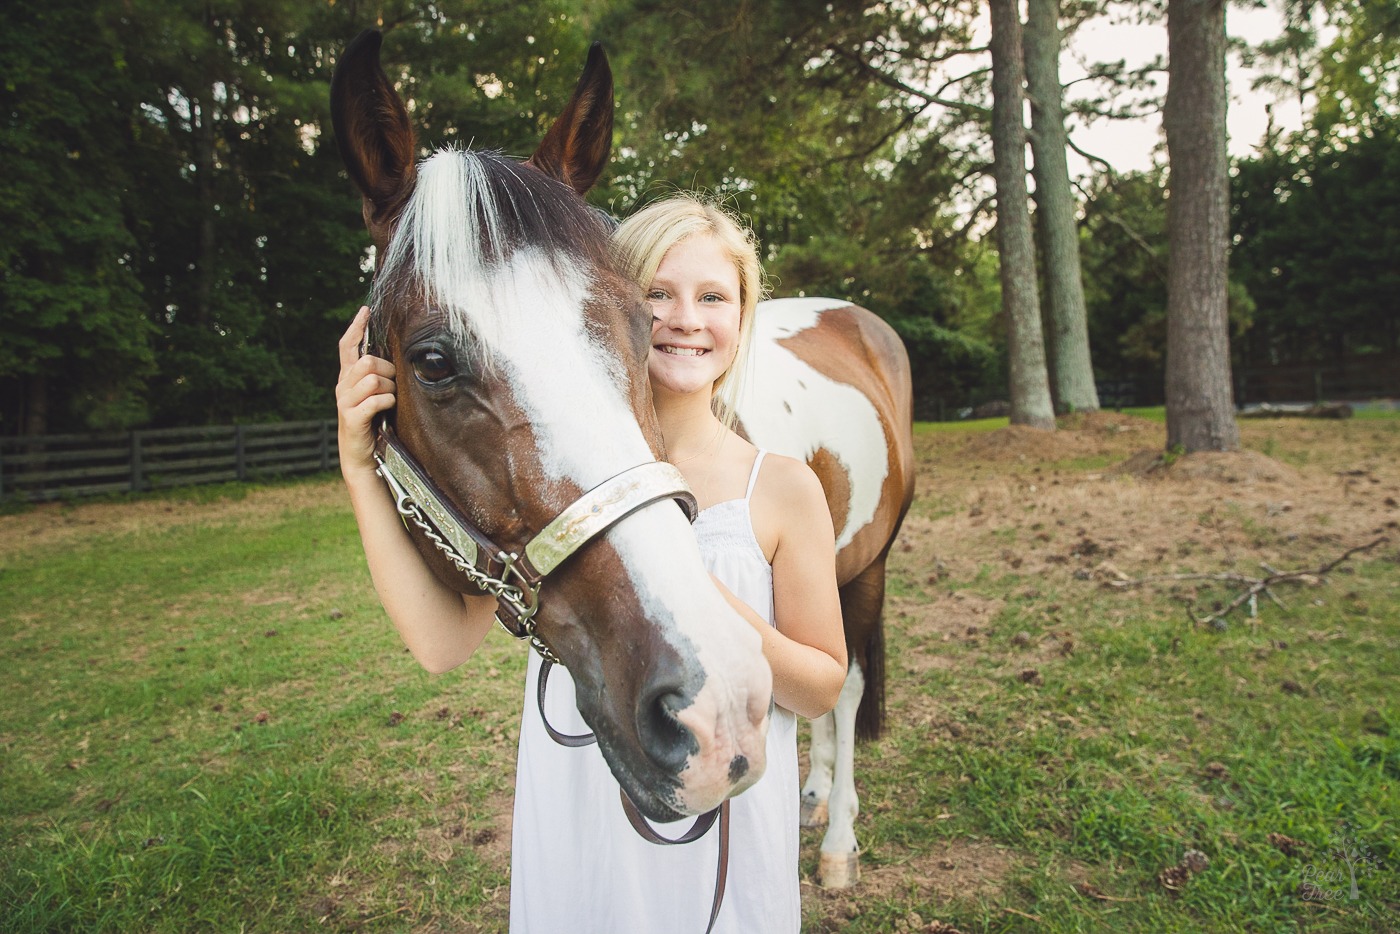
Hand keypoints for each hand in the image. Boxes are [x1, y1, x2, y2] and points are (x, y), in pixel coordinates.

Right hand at [336, 306, 395, 479]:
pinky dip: (388, 402)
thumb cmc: (373, 422)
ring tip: (390, 401)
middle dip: (386, 370)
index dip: (355, 327)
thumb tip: (395, 358)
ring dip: (389, 388)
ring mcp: (345, 402)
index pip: (346, 346)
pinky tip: (388, 409)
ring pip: (373, 379)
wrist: (361, 456)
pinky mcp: (352, 418)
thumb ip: (376, 376)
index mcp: (347, 378)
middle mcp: (342, 387)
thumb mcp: (372, 395)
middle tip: (392, 384)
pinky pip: (376, 399)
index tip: (365, 310)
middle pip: (366, 361)